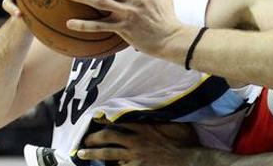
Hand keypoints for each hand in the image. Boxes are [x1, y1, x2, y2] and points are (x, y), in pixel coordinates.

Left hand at [78, 122, 197, 165]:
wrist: (190, 160)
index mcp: (145, 127)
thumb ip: (162, 119)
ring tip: (81, 154)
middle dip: (94, 138)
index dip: (105, 119)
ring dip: (94, 154)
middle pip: (109, 137)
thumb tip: (157, 111)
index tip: (95, 118)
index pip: (120, 121)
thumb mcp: (176, 124)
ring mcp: (136, 156)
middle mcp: (137, 141)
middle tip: (84, 140)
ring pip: (109, 154)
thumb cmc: (186, 142)